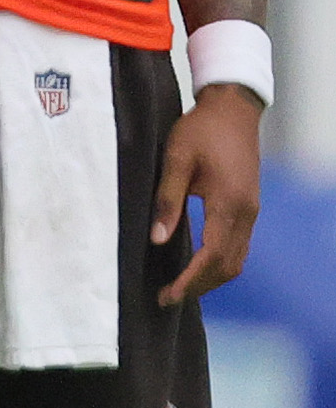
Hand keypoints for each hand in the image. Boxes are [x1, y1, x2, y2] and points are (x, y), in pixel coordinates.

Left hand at [153, 83, 262, 306]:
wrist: (233, 109)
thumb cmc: (200, 130)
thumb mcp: (175, 159)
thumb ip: (167, 200)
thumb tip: (157, 239)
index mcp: (229, 204)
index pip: (210, 257)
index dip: (189, 281)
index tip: (166, 295)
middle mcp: (246, 214)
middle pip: (227, 266)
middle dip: (198, 286)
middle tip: (167, 297)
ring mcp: (251, 212)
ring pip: (236, 259)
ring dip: (210, 278)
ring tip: (180, 287)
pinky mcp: (248, 207)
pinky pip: (237, 246)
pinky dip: (218, 262)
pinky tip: (197, 264)